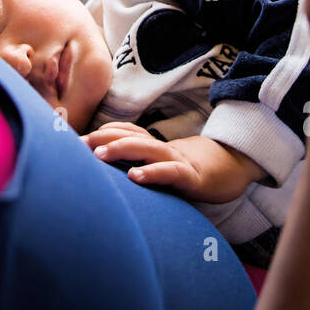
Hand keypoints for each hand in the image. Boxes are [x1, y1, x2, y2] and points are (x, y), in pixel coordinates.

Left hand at [82, 123, 263, 203]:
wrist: (235, 169)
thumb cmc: (191, 171)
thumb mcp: (162, 166)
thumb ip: (140, 164)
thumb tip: (106, 170)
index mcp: (154, 146)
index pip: (124, 132)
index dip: (100, 133)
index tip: (74, 139)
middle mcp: (163, 149)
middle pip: (130, 136)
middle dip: (102, 138)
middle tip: (77, 145)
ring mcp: (178, 161)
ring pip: (147, 150)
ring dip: (121, 149)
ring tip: (99, 154)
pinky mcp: (193, 177)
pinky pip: (170, 173)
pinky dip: (152, 173)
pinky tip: (135, 177)